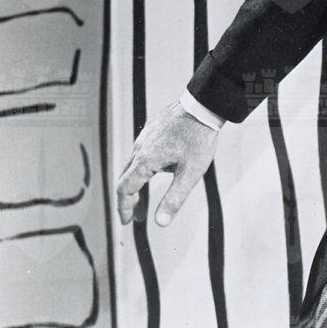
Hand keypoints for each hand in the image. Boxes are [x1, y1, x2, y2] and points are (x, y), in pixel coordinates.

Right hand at [115, 100, 218, 227]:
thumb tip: (161, 222)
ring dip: (135, 184)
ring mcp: (144, 138)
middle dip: (129, 200)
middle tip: (136, 216)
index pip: (125, 189)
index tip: (128, 222)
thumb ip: (174, 198)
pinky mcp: (151, 130)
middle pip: (125, 178)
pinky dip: (141, 169)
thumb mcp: (190, 173)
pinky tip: (157, 171)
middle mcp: (140, 148)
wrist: (203, 105)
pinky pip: (140, 153)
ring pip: (132, 165)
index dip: (124, 208)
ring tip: (146, 198)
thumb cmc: (199, 138)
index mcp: (145, 160)